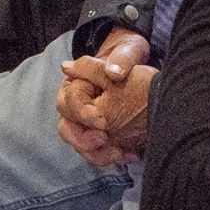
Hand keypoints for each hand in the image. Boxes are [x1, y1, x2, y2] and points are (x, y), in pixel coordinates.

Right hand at [54, 29, 151, 165]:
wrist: (142, 71)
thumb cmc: (129, 57)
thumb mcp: (128, 52)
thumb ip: (120, 59)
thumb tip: (112, 71)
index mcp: (76, 83)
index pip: (67, 102)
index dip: (81, 113)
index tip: (101, 120)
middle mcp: (78, 105)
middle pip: (67, 129)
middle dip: (83, 140)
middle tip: (105, 138)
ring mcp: (89, 123)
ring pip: (81, 146)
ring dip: (97, 154)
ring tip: (118, 152)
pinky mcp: (102, 135)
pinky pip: (99, 153)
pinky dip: (111, 157)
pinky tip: (130, 154)